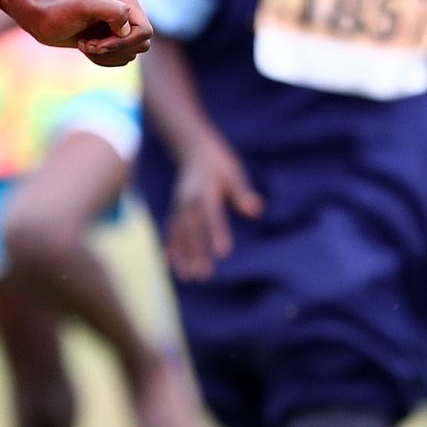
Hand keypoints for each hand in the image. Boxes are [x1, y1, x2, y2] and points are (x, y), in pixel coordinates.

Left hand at [0, 0, 152, 67]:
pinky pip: (120, 59)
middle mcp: (128, 12)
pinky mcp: (112, 39)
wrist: (41, 19)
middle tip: (88, 45)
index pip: (144, 32)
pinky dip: (102, 59)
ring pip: (130, 54)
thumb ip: (113, 11)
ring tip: (84, 44)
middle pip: (141, 45)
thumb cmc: (59, 10)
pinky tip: (84, 47)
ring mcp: (120, 27)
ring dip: (105, 55)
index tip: (97, 45)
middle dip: (113, 50)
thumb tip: (128, 30)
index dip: (123, 43)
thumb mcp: (84, 5)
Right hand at [166, 139, 262, 280]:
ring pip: (179, 235)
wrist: (192, 148)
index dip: (217, 234)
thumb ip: (242, 193)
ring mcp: (178, 206)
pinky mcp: (174, 209)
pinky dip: (171, 247)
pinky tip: (171, 263)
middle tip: (203, 276)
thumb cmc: (219, 163)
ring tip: (187, 278)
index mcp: (204, 193)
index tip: (222, 253)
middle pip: (193, 231)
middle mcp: (187, 201)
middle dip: (196, 254)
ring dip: (182, 257)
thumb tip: (255, 210)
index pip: (212, 217)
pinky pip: (171, 230)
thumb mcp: (234, 174)